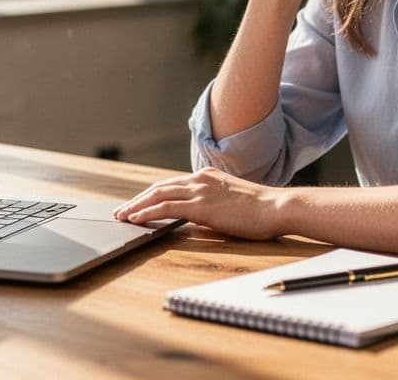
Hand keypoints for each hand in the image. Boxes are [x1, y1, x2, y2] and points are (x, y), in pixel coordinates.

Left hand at [113, 167, 287, 239]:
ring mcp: (200, 191)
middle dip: (137, 199)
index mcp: (207, 176)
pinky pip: (165, 208)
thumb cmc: (261, 210)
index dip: (151, 195)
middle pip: (159, 187)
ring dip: (136, 206)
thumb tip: (196, 218)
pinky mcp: (201, 206)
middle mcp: (200, 179)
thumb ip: (211, 206)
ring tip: (121, 216)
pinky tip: (135, 219)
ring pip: (157, 195)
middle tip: (121, 211)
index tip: (137, 203)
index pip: (171, 184)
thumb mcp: (231, 202)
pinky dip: (147, 212)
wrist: (277, 207)